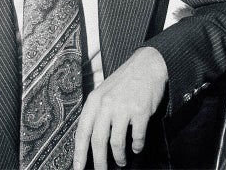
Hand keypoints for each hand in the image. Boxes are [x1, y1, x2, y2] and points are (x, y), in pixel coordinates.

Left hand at [73, 47, 167, 169]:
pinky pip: (136, 137)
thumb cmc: (125, 80)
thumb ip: (97, 112)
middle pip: (98, 141)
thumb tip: (92, 140)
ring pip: (116, 143)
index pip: (82, 131)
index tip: (78, 168)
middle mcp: (106, 104)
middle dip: (99, 162)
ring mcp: (123, 108)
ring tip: (121, 162)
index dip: (79, 153)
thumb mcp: (104, 92)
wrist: (147, 65)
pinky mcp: (140, 111)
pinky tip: (137, 147)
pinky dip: (137, 146)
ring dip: (119, 157)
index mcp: (94, 100)